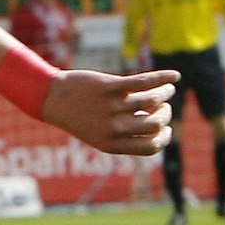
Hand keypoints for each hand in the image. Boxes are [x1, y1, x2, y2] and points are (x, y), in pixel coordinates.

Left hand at [41, 69, 174, 155]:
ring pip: (153, 100)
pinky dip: (164, 78)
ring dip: (165, 94)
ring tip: (166, 90)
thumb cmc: (77, 116)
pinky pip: (145, 82)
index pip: (150, 147)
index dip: (164, 138)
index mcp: (110, 144)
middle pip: (155, 124)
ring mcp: (111, 107)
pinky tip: (175, 77)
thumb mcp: (97, 134)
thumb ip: (124, 134)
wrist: (49, 98)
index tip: (165, 128)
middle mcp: (112, 128)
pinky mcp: (109, 87)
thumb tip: (159, 127)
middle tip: (162, 107)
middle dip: (165, 115)